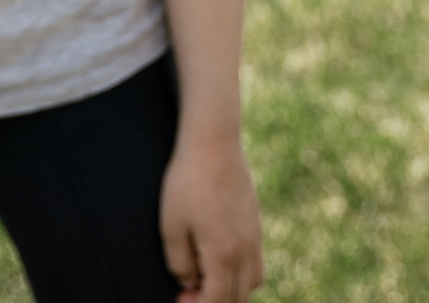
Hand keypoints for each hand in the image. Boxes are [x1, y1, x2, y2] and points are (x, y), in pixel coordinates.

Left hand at [160, 128, 263, 302]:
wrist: (214, 142)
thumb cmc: (187, 181)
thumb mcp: (171, 224)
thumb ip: (179, 261)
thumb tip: (189, 282)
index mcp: (223, 253)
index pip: (217, 301)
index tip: (182, 298)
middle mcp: (245, 249)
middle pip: (238, 298)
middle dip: (214, 301)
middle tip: (190, 292)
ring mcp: (255, 236)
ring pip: (252, 283)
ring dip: (232, 291)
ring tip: (208, 279)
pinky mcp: (257, 223)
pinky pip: (257, 263)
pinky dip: (243, 274)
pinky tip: (222, 260)